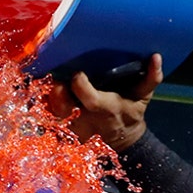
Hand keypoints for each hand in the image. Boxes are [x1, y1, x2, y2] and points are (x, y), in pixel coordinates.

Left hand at [46, 54, 162, 151]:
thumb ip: (151, 78)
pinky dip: (42, 107)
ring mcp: (72, 123)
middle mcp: (86, 117)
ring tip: (41, 87)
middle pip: (64, 111)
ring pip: (52, 116)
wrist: (124, 136)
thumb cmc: (131, 108)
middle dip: (56, 97)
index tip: (78, 74)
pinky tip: (36, 97)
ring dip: (46, 102)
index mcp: (107, 108)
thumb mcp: (144, 96)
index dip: (82, 89)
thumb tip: (156, 56)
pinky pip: (47, 118)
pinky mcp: (63, 125)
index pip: (92, 101)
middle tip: (54, 82)